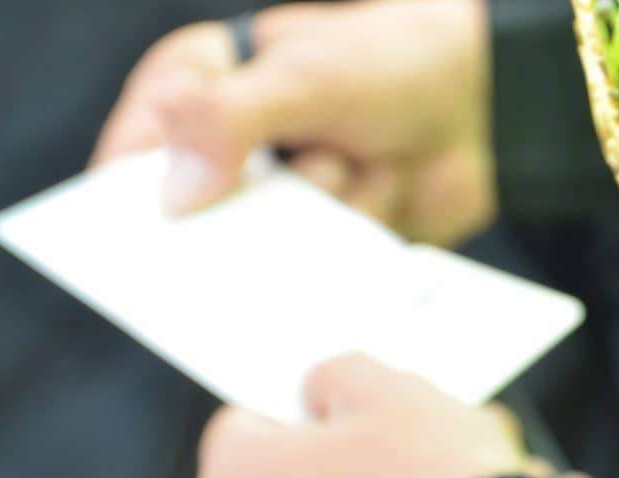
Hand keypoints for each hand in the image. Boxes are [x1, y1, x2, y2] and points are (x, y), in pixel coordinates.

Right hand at [91, 0, 494, 246]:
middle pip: (191, 221)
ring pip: (259, 252)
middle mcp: (232, 154)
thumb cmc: (391, 62)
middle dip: (233, 226)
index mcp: (203, 90)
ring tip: (352, 166)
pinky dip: (345, 244)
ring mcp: (280, 204)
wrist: (487, 103)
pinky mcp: (322, 245)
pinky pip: (311, 273)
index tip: (143, 237)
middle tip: (262, 221)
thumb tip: (175, 195)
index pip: (135, 153)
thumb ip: (229, 119)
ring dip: (311, 218)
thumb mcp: (304, 76)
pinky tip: (373, 199)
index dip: (131, 201)